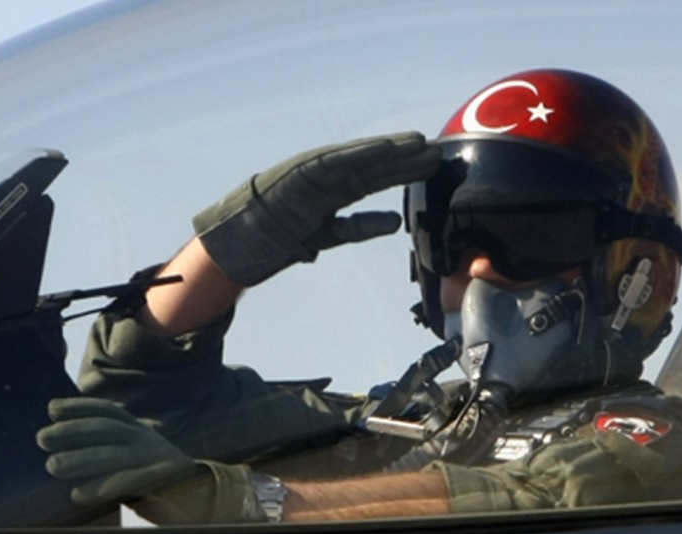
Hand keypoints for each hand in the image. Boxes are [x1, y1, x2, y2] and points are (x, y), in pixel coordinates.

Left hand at [37, 397, 199, 505]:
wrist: (202, 500)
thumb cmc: (156, 484)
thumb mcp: (133, 460)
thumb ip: (108, 452)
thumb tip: (62, 451)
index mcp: (139, 431)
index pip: (107, 412)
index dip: (79, 407)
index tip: (52, 409)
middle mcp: (148, 440)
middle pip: (107, 428)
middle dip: (73, 431)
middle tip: (43, 439)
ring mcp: (158, 459)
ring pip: (115, 454)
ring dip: (82, 458)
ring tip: (53, 465)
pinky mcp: (166, 483)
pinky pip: (130, 482)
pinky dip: (102, 487)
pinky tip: (77, 494)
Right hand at [194, 132, 440, 285]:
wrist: (243, 244)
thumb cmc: (282, 238)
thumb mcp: (332, 234)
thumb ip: (362, 226)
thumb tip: (396, 223)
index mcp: (336, 189)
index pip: (378, 177)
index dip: (405, 170)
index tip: (433, 167)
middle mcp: (329, 176)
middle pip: (375, 164)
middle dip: (406, 157)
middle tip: (438, 151)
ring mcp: (316, 171)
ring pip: (360, 157)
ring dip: (390, 149)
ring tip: (420, 143)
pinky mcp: (303, 173)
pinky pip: (336, 161)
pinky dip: (360, 153)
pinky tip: (385, 148)